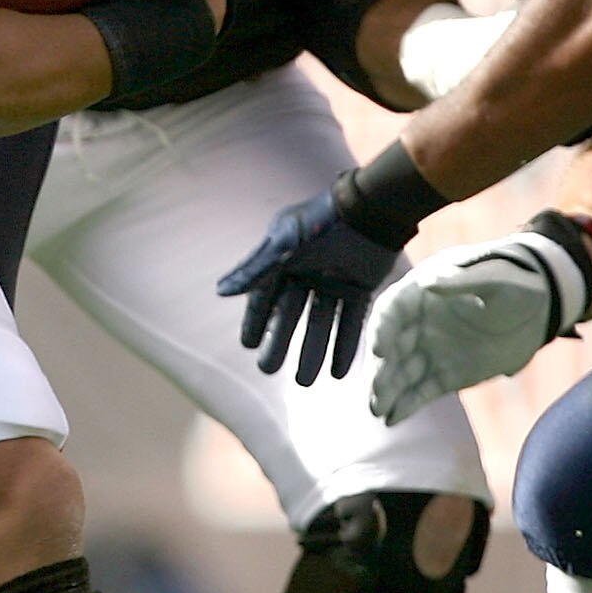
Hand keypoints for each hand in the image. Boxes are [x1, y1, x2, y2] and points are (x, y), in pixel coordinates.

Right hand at [219, 181, 405, 385]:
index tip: (248, 345)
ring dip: (312, 352)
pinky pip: (349, 322)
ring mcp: (334, 282)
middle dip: (280, 343)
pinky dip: (344, 347)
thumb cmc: (321, 221)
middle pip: (290, 315)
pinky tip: (338, 373)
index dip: (256, 321)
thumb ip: (255, 270)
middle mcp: (307, 274)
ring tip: (304, 382)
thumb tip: (221, 292)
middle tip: (268, 370)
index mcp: (284, 261)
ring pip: (320, 324)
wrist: (371, 210)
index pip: (266, 297)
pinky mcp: (360, 289)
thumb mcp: (283, 244)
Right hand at [367, 222, 591, 420]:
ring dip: (388, 392)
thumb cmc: (515, 282)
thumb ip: (461, 282)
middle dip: (382, 370)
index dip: (382, 330)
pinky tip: (391, 419)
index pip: (391, 312)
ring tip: (377, 411)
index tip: (381, 351)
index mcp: (422, 294)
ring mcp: (431, 351)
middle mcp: (419, 324)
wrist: (542, 306)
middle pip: (392, 348)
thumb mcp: (493, 276)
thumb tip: (428, 284)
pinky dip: (407, 406)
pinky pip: (421, 392)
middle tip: (376, 392)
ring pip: (402, 374)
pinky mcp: (446, 375)